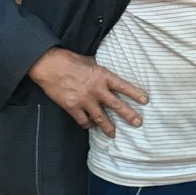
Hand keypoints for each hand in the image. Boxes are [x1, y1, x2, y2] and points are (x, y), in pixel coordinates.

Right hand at [28, 47, 146, 137]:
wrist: (50, 66)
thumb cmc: (71, 60)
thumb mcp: (91, 61)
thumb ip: (100, 71)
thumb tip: (107, 75)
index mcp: (103, 76)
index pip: (124, 86)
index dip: (135, 94)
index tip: (145, 101)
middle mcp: (97, 90)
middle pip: (116, 105)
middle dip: (129, 115)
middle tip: (138, 123)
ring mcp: (85, 100)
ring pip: (101, 118)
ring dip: (108, 127)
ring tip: (114, 134)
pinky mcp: (72, 107)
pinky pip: (83, 120)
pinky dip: (88, 125)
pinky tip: (91, 127)